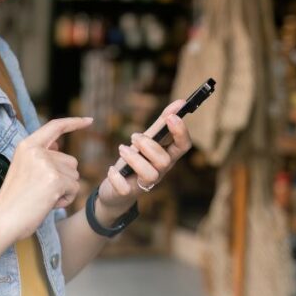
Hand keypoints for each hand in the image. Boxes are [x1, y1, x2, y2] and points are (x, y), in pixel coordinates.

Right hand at [0, 116, 92, 241]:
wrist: (2, 221)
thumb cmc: (14, 200)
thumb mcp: (24, 169)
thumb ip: (42, 155)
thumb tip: (59, 143)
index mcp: (27, 146)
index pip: (55, 126)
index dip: (74, 123)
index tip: (89, 120)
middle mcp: (37, 151)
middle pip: (71, 161)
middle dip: (64, 179)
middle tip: (41, 192)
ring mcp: (46, 164)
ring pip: (74, 176)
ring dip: (65, 190)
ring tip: (43, 198)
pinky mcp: (55, 180)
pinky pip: (75, 188)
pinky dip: (66, 199)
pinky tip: (49, 204)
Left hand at [96, 100, 192, 221]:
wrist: (116, 190)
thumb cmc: (136, 161)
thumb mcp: (148, 140)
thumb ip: (162, 123)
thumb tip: (180, 102)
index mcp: (167, 156)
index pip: (183, 146)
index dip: (181, 132)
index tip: (172, 117)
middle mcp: (160, 171)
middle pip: (165, 161)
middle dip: (149, 145)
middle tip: (134, 137)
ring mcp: (145, 184)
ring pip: (150, 175)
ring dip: (134, 159)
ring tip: (122, 149)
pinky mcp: (128, 193)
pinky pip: (126, 189)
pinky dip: (117, 177)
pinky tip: (112, 169)